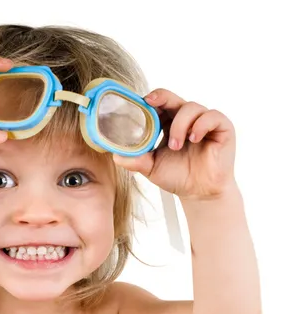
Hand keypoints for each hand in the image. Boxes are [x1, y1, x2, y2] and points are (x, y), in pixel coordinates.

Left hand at [112, 89, 236, 199]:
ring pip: (191, 107)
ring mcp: (204, 122)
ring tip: (175, 145)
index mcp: (167, 124)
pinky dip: (200, 124)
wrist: (199, 193)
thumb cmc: (177, 176)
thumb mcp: (151, 167)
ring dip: (179, 125)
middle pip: (173, 98)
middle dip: (161, 97)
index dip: (149, 101)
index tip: (139, 103)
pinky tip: (193, 138)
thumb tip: (115, 155)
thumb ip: (135, 160)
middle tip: (150, 102)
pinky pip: (212, 116)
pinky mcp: (222, 128)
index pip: (158, 104)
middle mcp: (185, 119)